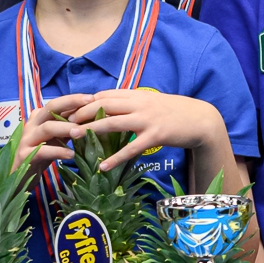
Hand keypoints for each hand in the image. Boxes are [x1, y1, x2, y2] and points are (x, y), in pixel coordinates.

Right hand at [16, 92, 99, 168]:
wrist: (22, 173)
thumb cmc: (44, 152)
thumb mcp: (58, 137)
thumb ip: (70, 126)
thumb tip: (93, 117)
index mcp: (40, 117)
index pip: (58, 103)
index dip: (74, 99)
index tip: (92, 97)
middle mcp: (33, 124)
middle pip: (51, 107)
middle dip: (71, 103)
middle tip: (90, 103)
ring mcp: (27, 139)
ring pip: (47, 128)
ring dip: (65, 128)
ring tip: (81, 132)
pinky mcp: (25, 155)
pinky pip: (42, 150)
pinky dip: (58, 151)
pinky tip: (71, 154)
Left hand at [81, 88, 226, 170]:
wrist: (200, 119)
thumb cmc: (174, 112)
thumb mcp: (151, 102)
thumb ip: (131, 103)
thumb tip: (109, 107)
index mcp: (136, 95)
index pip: (104, 95)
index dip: (84, 102)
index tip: (68, 111)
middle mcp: (139, 104)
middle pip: (103, 105)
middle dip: (81, 114)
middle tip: (63, 124)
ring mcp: (147, 119)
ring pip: (113, 122)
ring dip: (90, 130)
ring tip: (72, 139)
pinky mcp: (156, 136)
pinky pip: (131, 148)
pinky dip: (115, 157)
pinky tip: (103, 167)